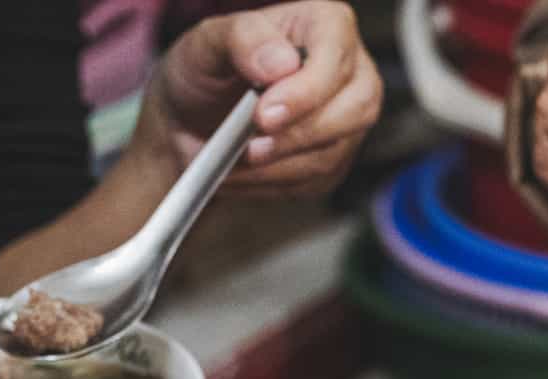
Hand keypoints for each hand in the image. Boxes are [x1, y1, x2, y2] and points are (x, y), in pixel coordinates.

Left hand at [136, 1, 382, 196]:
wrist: (192, 119)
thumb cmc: (206, 70)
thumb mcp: (208, 42)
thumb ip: (244, 39)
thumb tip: (281, 63)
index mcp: (325, 26)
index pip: (336, 58)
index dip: (306, 91)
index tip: (265, 114)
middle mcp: (350, 72)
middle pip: (354, 109)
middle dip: (299, 135)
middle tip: (251, 147)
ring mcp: (347, 119)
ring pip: (334, 151)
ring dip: (281, 165)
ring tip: (238, 160)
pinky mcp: (336, 158)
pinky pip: (319, 180)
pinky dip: (276, 183)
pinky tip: (246, 175)